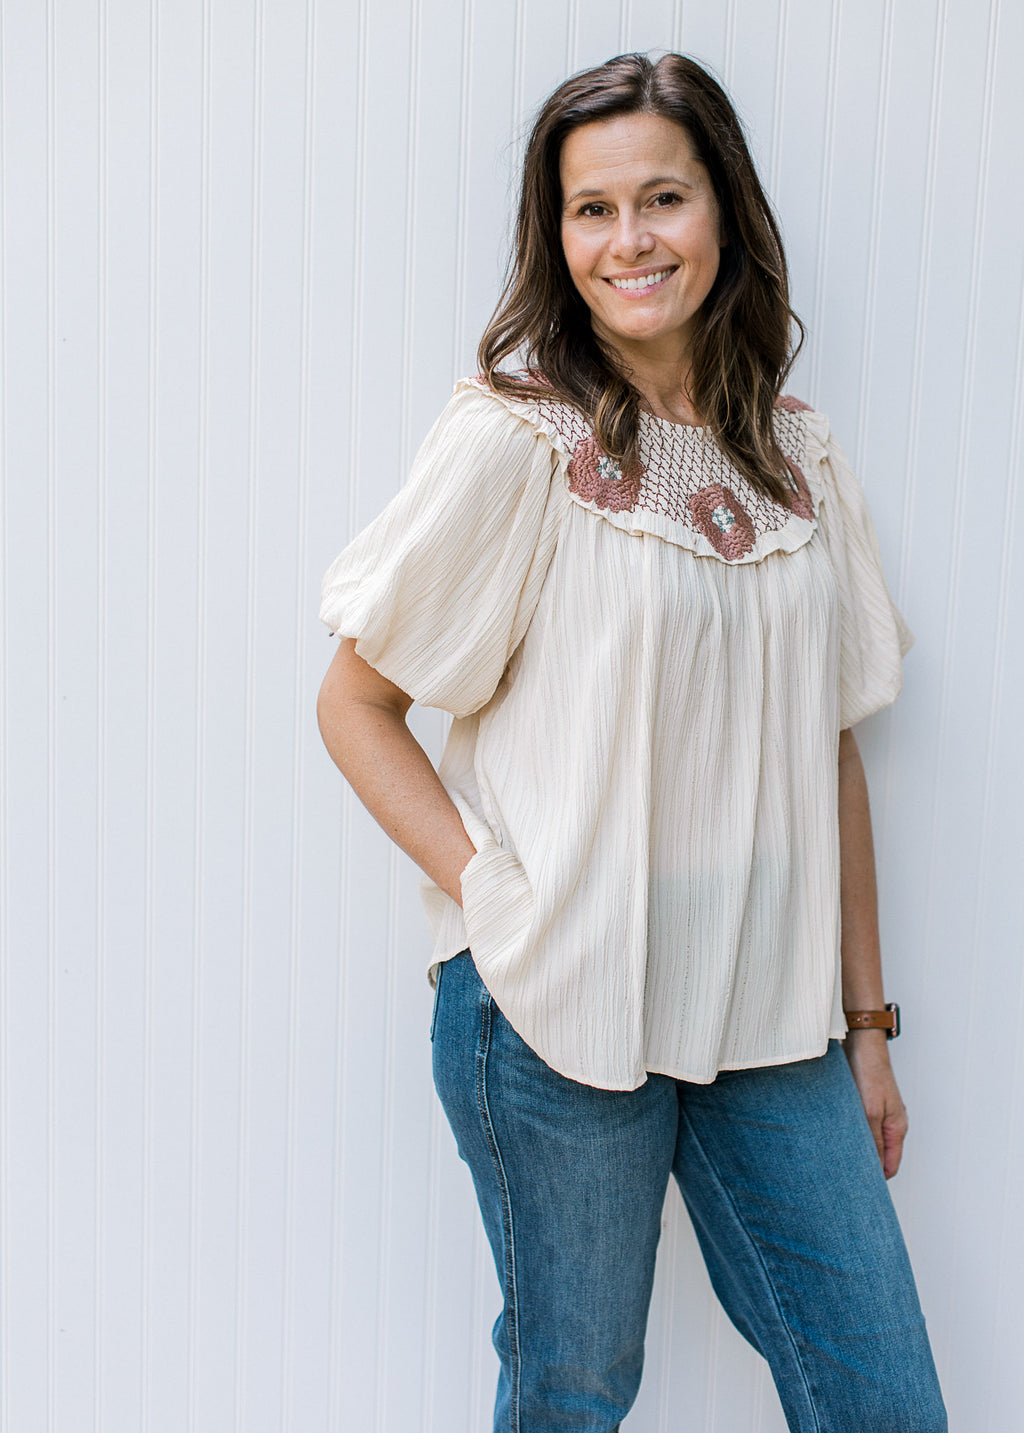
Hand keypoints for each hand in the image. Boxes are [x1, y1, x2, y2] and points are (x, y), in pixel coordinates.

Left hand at [843, 1030, 907, 1178]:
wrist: (861, 1042)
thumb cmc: (870, 1073)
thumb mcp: (870, 1112)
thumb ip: (872, 1142)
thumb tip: (872, 1170)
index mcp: (897, 1128)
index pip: (890, 1166)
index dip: (876, 1179)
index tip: (859, 1190)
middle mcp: (889, 1123)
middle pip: (879, 1155)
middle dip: (863, 1166)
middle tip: (842, 1178)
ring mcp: (877, 1113)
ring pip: (867, 1141)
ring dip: (854, 1149)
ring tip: (834, 1160)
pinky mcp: (864, 1103)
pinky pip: (858, 1127)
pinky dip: (848, 1134)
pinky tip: (832, 1137)